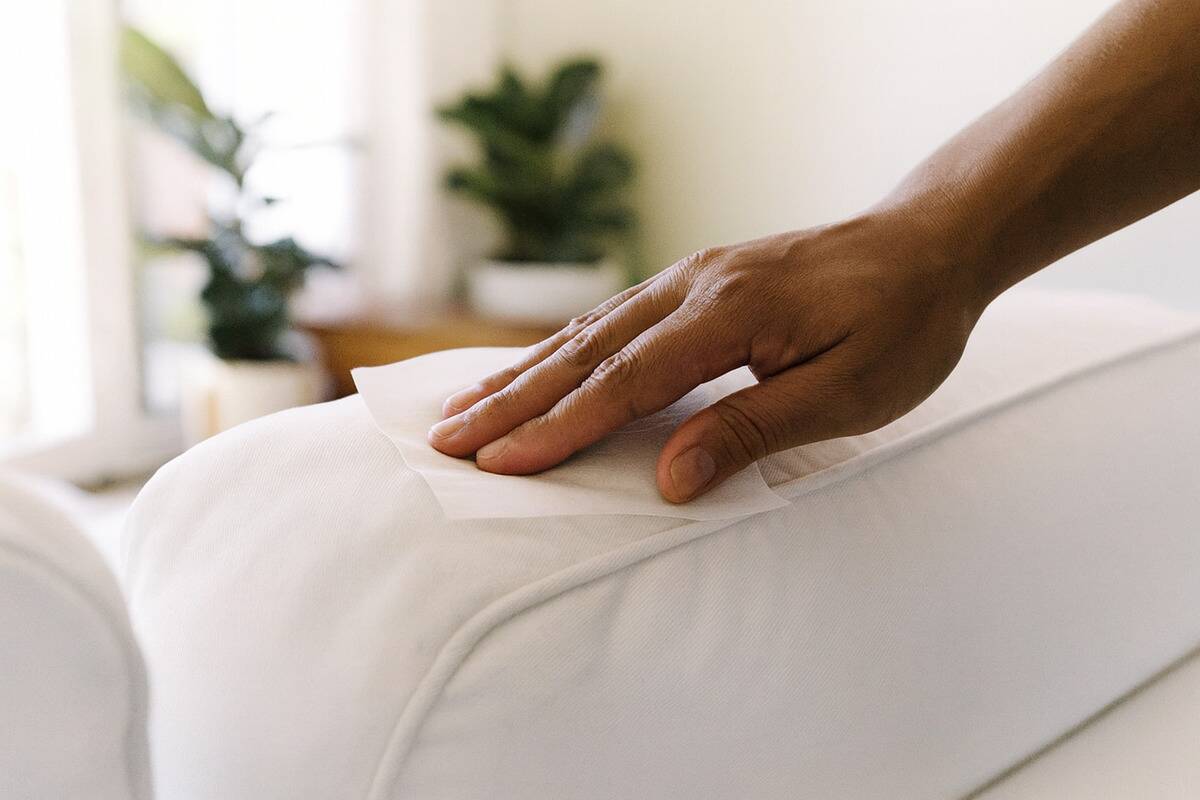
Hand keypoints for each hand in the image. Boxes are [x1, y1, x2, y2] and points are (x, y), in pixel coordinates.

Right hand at [428, 210, 986, 501]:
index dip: (558, 428)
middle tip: (447, 440)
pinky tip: (536, 365)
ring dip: (523, 371)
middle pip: (585, 352)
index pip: (624, 383)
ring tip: (465, 404)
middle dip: (511, 400)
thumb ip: (753, 430)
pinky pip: (612, 316)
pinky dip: (563, 347)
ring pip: (588, 329)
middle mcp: (694, 285)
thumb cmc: (904, 323)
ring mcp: (691, 276)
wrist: (932, 243)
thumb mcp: (849, 392)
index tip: (499, 463)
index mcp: (729, 313)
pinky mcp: (697, 279)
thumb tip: (668, 479)